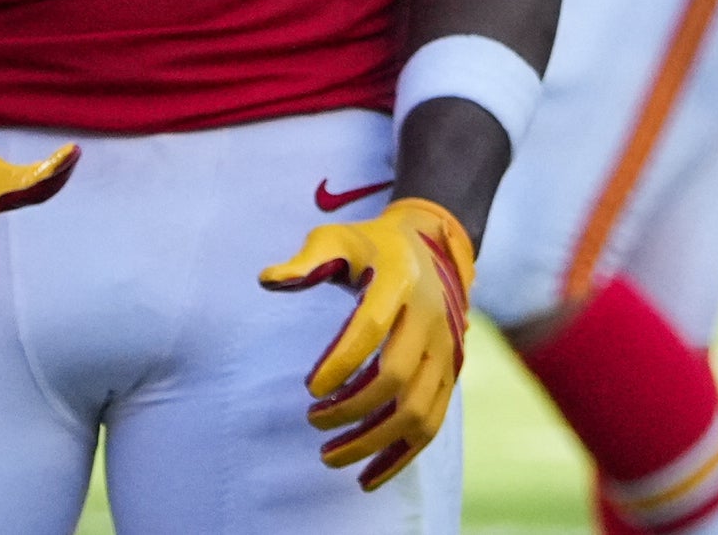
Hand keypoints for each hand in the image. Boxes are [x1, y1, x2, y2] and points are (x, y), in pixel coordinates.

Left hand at [258, 196, 475, 488]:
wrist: (430, 247)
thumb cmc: (370, 247)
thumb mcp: (337, 238)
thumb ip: (305, 261)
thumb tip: (267, 280)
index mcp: (400, 281)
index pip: (372, 328)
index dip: (341, 363)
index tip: (310, 389)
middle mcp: (430, 316)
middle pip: (397, 376)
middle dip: (351, 408)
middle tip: (313, 421)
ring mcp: (446, 349)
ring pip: (417, 410)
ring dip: (373, 440)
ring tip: (330, 455)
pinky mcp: (450, 374)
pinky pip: (431, 424)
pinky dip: (401, 457)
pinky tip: (367, 478)